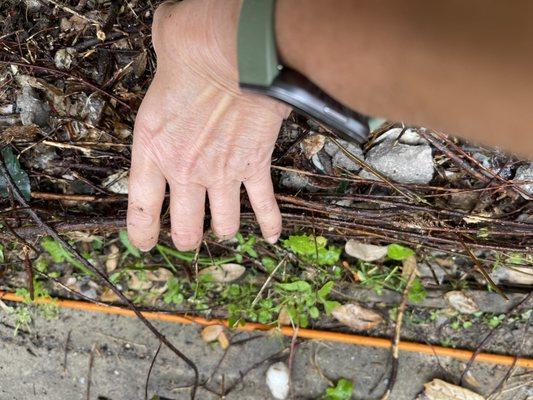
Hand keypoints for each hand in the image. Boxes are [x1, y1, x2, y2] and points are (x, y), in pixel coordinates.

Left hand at [127, 0, 289, 250]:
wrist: (234, 49)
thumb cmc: (194, 45)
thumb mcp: (159, 53)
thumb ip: (161, 56)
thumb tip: (170, 34)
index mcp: (153, 148)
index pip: (142, 208)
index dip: (142, 233)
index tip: (144, 244)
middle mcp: (185, 169)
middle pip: (186, 227)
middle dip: (186, 237)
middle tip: (188, 237)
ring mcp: (222, 172)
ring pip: (225, 224)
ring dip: (224, 230)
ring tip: (224, 230)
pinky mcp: (254, 165)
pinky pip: (264, 204)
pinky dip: (270, 222)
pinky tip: (272, 236)